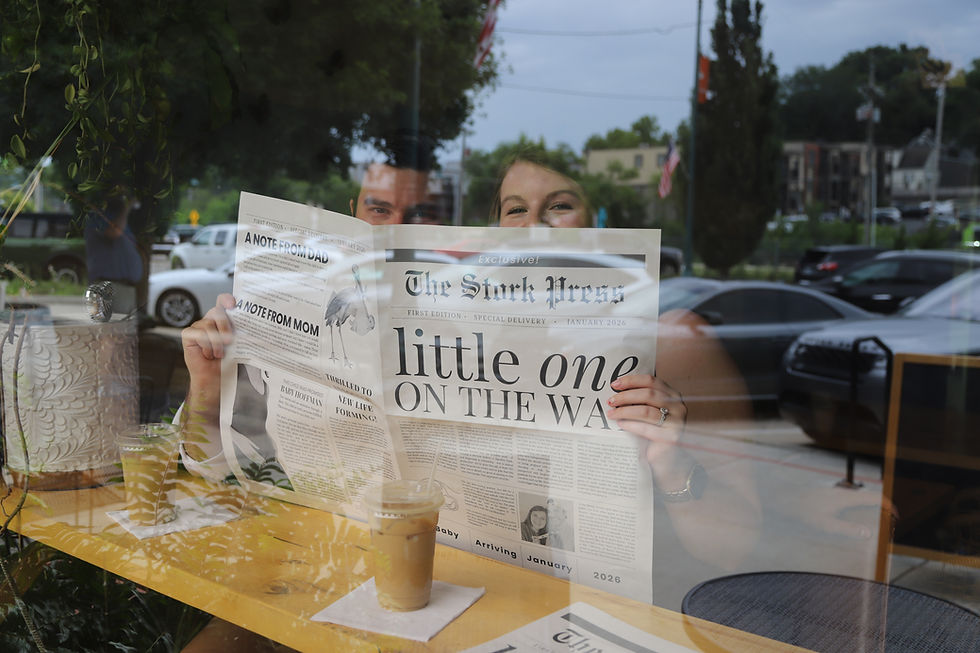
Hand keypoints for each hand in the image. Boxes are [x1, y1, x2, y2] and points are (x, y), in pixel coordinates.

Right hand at [181, 294, 236, 419]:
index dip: (227, 299)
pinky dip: (205, 346)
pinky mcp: (189, 334)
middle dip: (225, 325)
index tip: (233, 304)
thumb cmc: (228, 362)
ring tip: (219, 354)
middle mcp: (211, 320)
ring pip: (208, 325)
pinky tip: (207, 354)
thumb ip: (241, 332)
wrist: (215, 379)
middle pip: (216, 311)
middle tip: (230, 341)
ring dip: (216, 342)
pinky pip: (197, 334)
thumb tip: (256, 324)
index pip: (223, 301)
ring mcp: (199, 326)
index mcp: (224, 320)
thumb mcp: (239, 345)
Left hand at [607, 373, 688, 482]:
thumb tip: (615, 391)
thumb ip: (640, 402)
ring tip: (612, 414)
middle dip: (625, 396)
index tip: (614, 384)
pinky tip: (621, 424)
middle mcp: (678, 406)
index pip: (651, 380)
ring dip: (625, 411)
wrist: (667, 462)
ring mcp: (677, 421)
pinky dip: (631, 425)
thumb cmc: (654, 435)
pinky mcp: (672, 437)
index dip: (631, 380)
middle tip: (610, 401)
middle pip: (648, 394)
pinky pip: (647, 428)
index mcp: (672, 395)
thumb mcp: (649, 414)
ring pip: (646, 410)